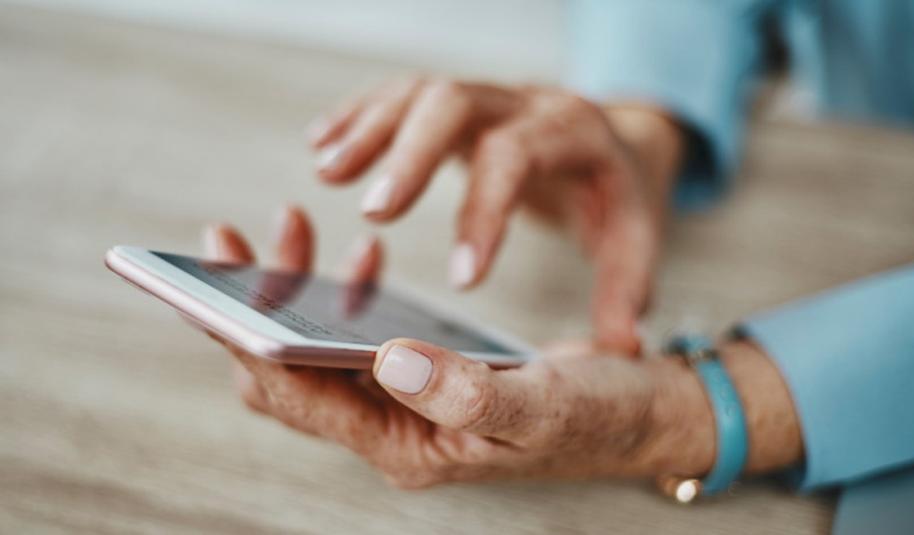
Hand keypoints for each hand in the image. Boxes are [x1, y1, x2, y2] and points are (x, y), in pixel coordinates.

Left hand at [199, 206, 802, 487]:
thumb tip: (389, 358)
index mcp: (407, 446)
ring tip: (293, 226)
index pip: (296, 396)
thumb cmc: (599, 417)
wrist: (639, 414)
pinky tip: (359, 253)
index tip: (219, 276)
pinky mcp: (420, 377)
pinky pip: (358, 335)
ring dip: (295, 291)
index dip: (245, 338)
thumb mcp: (544, 406)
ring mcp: (403, 404)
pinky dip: (347, 292)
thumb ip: (471, 393)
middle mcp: (393, 430)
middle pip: (288, 372)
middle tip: (234, 238)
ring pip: (318, 349)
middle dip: (252, 305)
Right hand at [307, 80, 683, 352]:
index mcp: (572, 133)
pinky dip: (359, 116)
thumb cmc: (615, 193)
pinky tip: (322, 143)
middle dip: (410, 155)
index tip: (460, 280)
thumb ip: (627, 287)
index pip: (518, 157)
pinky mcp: (454, 103)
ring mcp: (484, 96)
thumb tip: (621, 347)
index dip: (484, 212)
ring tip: (326, 175)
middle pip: (455, 103)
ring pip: (418, 93)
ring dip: (369, 131)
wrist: (613, 138)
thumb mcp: (635, 236)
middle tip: (373, 213)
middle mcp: (523, 103)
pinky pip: (399, 94)